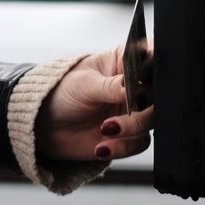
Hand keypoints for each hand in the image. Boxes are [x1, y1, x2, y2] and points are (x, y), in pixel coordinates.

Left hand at [35, 47, 153, 162]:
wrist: (44, 125)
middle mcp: (134, 86)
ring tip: (104, 128)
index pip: (151, 57)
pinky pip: (139, 143)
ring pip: (152, 120)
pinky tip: (101, 145)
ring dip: (131, 127)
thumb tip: (132, 87)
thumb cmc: (61, 93)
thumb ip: (111, 86)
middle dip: (144, 103)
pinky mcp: (129, 135)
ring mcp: (133, 111)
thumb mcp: (84, 84)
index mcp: (125, 61)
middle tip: (130, 106)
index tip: (144, 79)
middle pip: (159, 93)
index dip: (154, 67)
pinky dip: (122, 146)